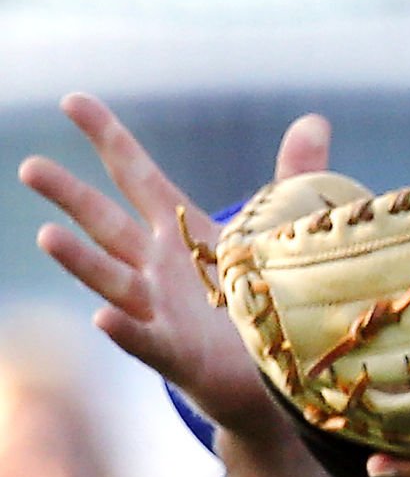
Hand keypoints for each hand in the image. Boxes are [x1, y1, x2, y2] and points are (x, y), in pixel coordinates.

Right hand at [18, 94, 330, 438]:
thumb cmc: (268, 299)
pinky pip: (146, 342)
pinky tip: (101, 316)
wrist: (277, 377)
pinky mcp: (179, 356)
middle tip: (29, 166)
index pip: (138, 176)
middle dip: (69, 195)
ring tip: (47, 234)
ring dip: (80, 260)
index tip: (72, 100)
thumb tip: (314, 120)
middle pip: (107, 224)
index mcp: (182, 231)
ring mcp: (163, 312)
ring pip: (114, 280)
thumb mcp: (281, 230)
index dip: (107, 139)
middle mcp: (161, 268)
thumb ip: (294, 175)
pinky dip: (123, 330)